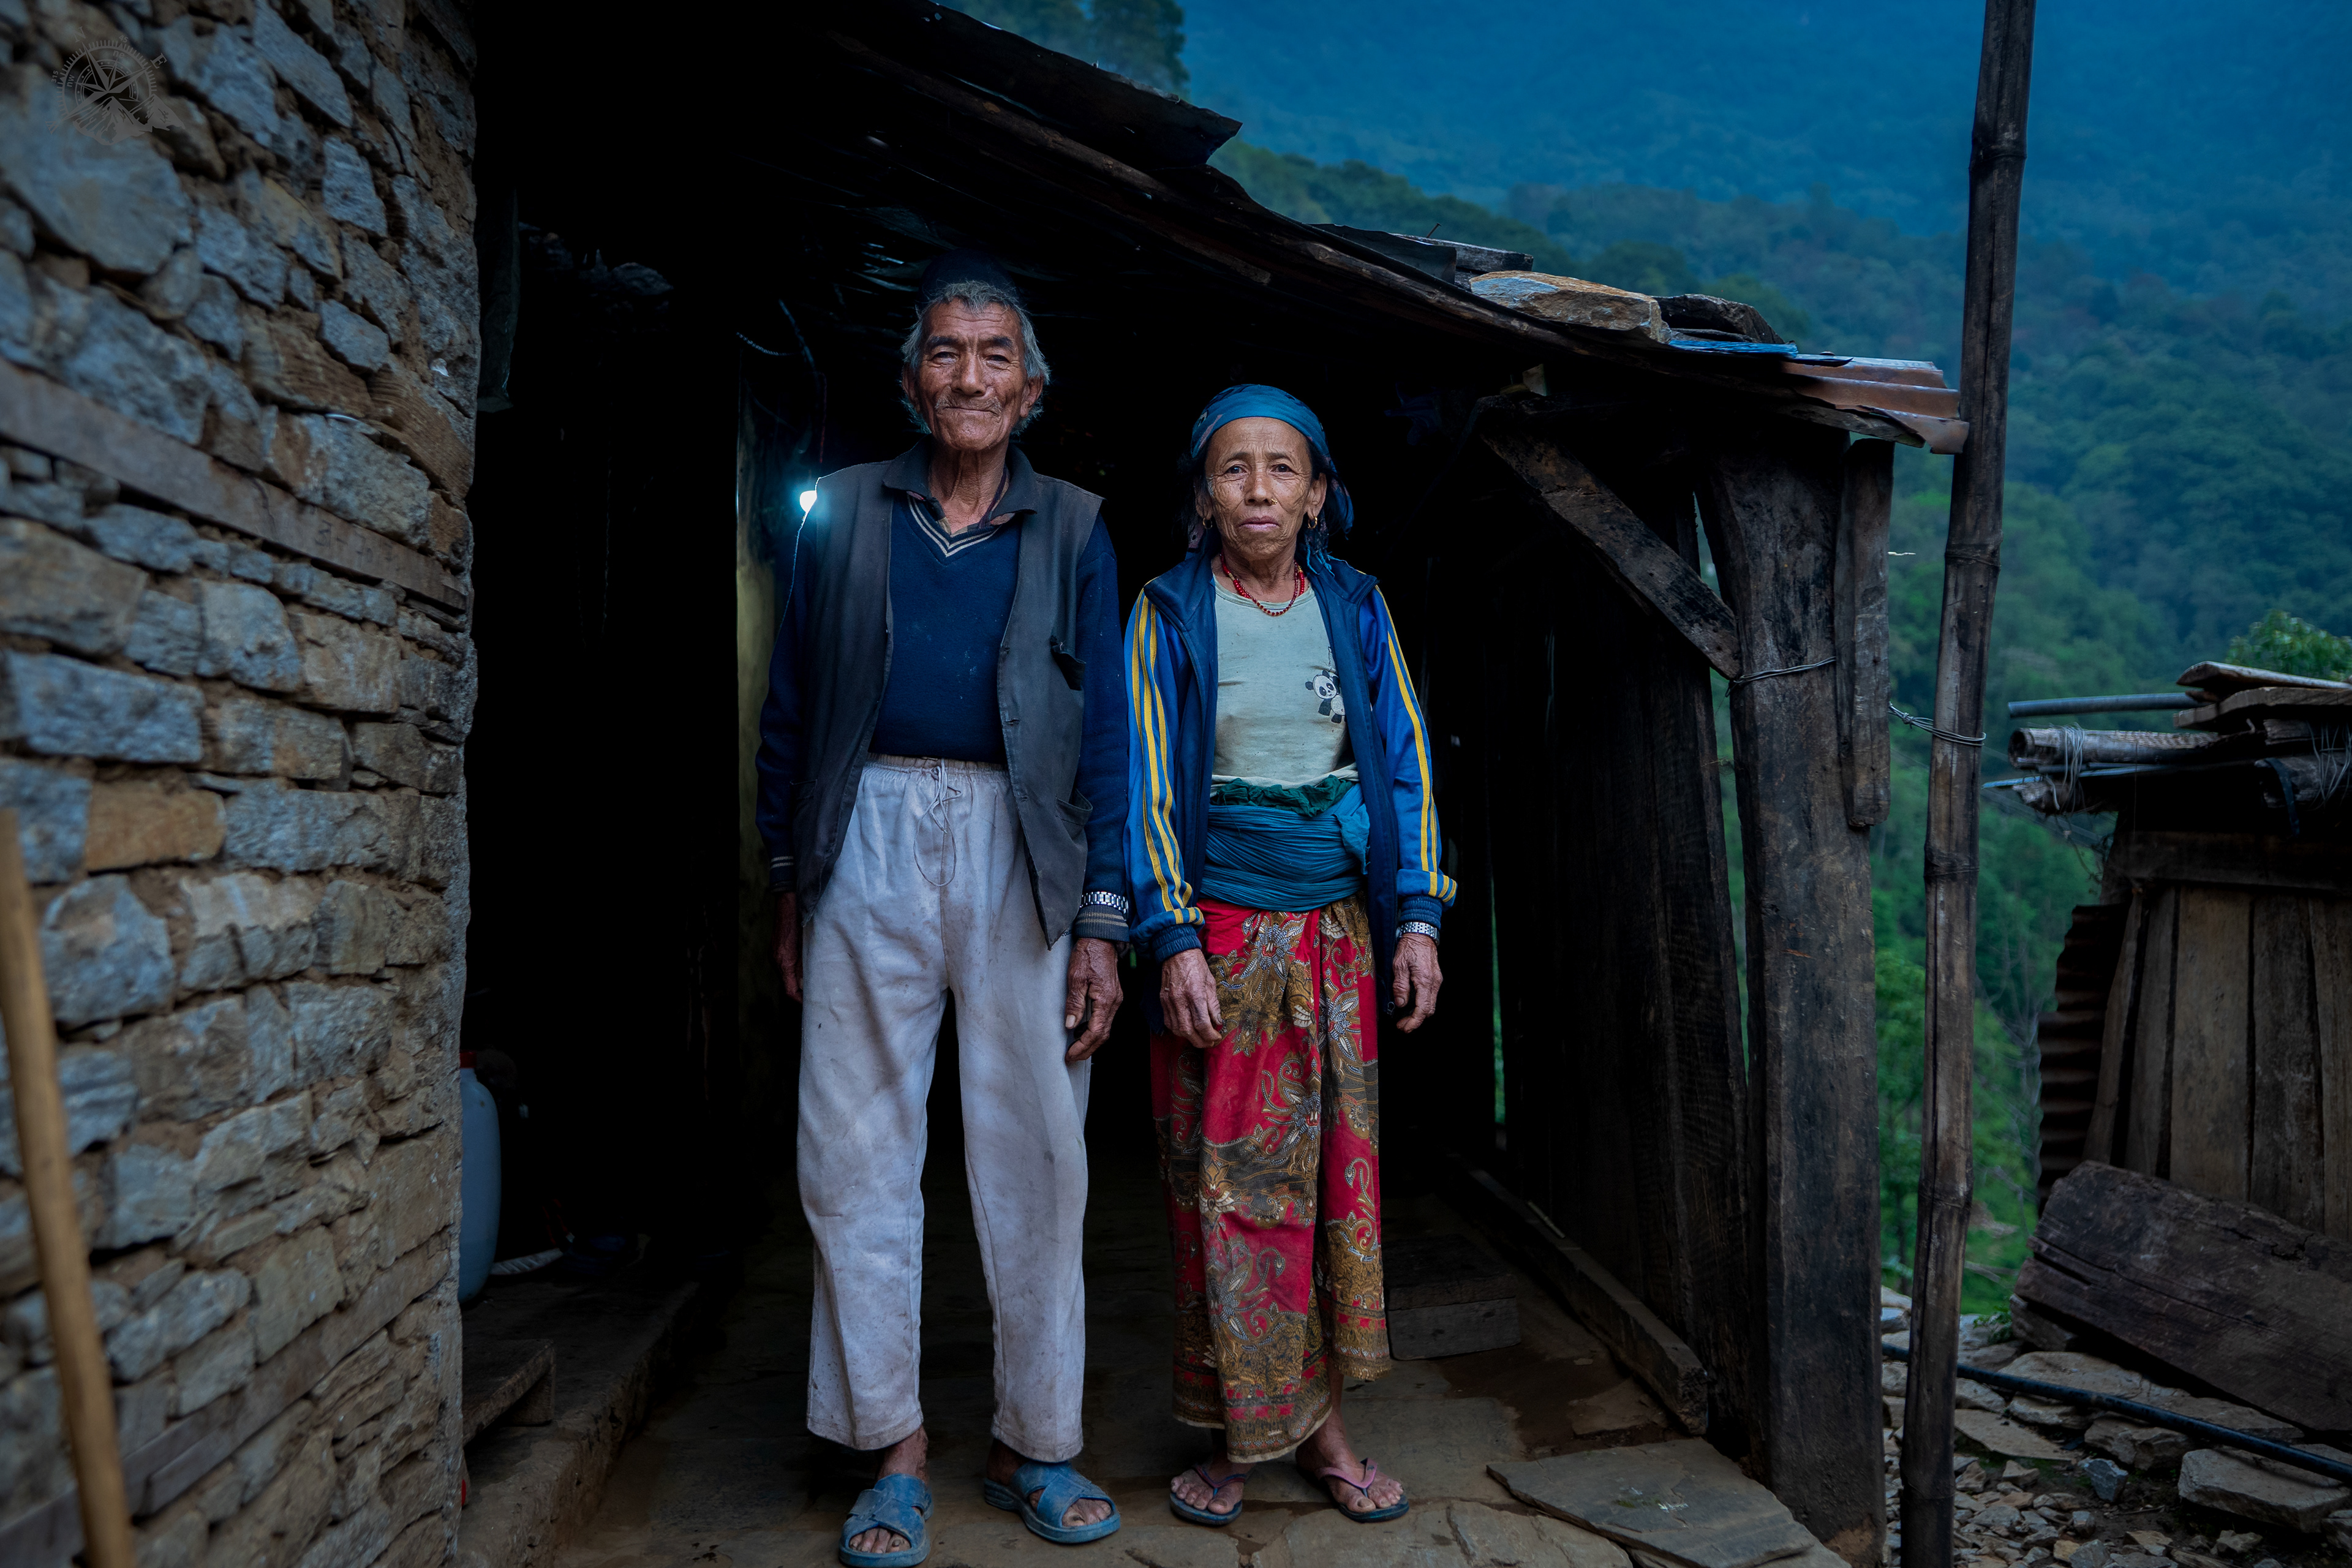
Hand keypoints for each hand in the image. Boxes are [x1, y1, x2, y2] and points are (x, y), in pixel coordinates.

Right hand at [774, 892, 800, 1001]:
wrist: (788, 906)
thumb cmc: (801, 925)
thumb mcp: (808, 948)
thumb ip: (807, 965)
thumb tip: (810, 981)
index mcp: (785, 963)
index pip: (790, 991)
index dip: (799, 1000)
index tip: (809, 1003)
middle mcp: (777, 961)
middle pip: (787, 984)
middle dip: (799, 991)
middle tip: (813, 995)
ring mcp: (774, 955)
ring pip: (785, 975)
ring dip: (796, 980)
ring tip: (811, 982)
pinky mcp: (775, 950)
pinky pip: (783, 965)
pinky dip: (792, 970)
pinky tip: (803, 967)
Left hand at [1063, 937, 1122, 1061]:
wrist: (1101, 937)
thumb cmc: (1088, 953)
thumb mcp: (1076, 977)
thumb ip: (1074, 1003)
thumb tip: (1070, 1025)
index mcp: (1106, 1000)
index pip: (1096, 1032)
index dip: (1083, 1046)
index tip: (1070, 1054)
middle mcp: (1114, 1002)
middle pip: (1103, 1035)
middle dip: (1088, 1049)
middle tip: (1072, 1056)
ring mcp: (1115, 999)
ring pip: (1105, 1028)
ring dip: (1091, 1041)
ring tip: (1075, 1047)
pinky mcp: (1113, 996)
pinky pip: (1105, 1019)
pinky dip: (1095, 1029)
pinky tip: (1083, 1030)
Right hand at [1159, 947, 1223, 1049]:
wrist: (1177, 952)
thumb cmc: (1196, 965)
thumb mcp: (1210, 982)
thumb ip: (1214, 1004)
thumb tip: (1218, 1021)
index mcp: (1194, 993)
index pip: (1202, 1023)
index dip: (1210, 1035)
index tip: (1217, 1036)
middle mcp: (1180, 1000)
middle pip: (1188, 1031)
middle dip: (1200, 1041)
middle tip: (1210, 1042)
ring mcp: (1169, 1001)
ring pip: (1177, 1029)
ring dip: (1189, 1037)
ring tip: (1200, 1037)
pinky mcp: (1163, 1001)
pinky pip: (1169, 1022)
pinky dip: (1178, 1030)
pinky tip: (1187, 1029)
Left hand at [1391, 933, 1440, 1030]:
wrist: (1421, 933)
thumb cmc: (1409, 946)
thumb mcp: (1399, 965)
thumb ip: (1400, 986)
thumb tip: (1401, 1004)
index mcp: (1425, 981)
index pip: (1423, 1009)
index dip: (1414, 1022)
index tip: (1404, 1027)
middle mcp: (1434, 983)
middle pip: (1429, 1010)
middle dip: (1416, 1020)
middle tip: (1402, 1025)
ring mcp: (1436, 981)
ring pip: (1430, 1004)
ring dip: (1418, 1013)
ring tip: (1404, 1017)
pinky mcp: (1435, 979)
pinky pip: (1430, 996)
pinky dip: (1421, 1004)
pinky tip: (1411, 1005)